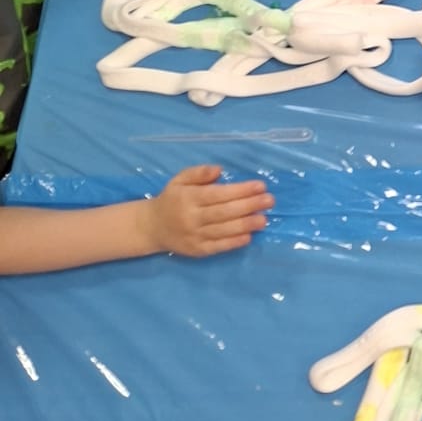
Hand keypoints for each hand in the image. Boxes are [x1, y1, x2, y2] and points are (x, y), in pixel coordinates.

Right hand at [145, 165, 273, 256]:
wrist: (152, 227)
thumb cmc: (172, 199)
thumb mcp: (180, 180)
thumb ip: (198, 173)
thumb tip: (219, 170)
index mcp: (188, 198)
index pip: (218, 194)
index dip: (240, 190)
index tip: (260, 186)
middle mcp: (191, 218)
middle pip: (224, 212)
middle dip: (249, 206)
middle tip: (269, 200)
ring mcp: (194, 236)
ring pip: (223, 230)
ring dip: (246, 225)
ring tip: (264, 219)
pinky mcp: (197, 250)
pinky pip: (218, 247)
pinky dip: (234, 242)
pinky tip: (249, 236)